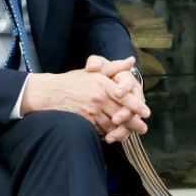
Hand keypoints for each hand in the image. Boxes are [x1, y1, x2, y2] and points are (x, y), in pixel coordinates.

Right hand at [20, 56, 148, 142]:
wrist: (49, 93)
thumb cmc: (72, 81)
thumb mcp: (93, 71)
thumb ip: (114, 67)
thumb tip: (131, 61)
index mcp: (102, 84)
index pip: (123, 96)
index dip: (136, 106)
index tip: (146, 113)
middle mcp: (97, 98)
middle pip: (121, 114)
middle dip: (133, 123)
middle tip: (142, 128)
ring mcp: (90, 111)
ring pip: (111, 125)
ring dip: (121, 131)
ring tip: (129, 134)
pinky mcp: (84, 122)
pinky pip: (100, 131)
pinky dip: (107, 134)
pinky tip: (111, 135)